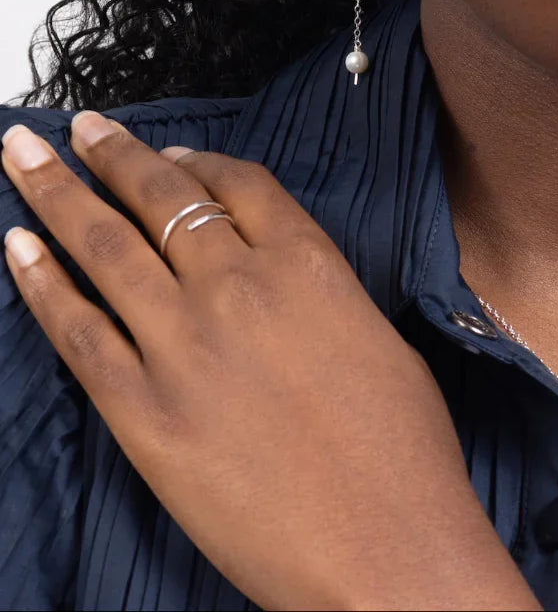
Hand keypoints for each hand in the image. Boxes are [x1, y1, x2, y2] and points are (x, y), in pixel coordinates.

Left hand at [1, 113, 540, 611]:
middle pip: (162, 198)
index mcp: (310, 264)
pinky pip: (78, 331)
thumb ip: (319, 293)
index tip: (165, 151)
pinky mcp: (141, 411)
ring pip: (106, 248)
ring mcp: (183, 346)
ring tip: (23, 158)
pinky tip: (14, 249)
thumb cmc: (404, 450)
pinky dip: (41, 284)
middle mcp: (240, 287)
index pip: (236, 184)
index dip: (193, 159)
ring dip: (57, 194)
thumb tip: (276, 275)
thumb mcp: (378, 338)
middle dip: (110, 154)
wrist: (384, 545)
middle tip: (76, 126)